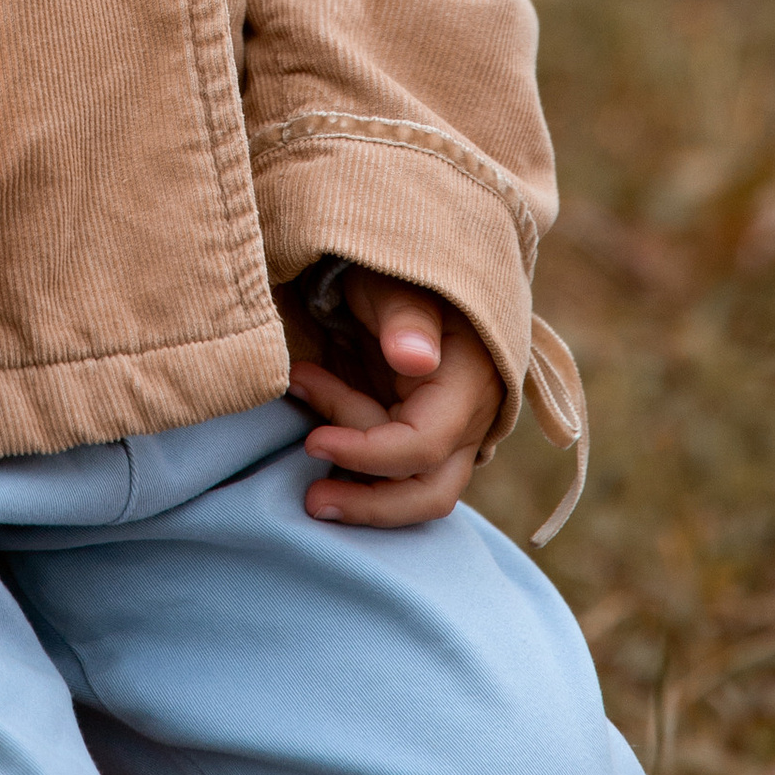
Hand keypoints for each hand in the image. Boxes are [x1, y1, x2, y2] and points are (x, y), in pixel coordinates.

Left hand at [276, 266, 502, 527]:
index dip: (367, 453)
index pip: (423, 444)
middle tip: (312, 500)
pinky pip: (397, 472)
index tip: (312, 440)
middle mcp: (468, 418)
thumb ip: (407, 316)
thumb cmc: (398, 270)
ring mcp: (449, 432)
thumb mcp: (397, 280)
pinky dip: (359, 465)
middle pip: (430, 491)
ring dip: (360, 487)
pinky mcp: (424, 435)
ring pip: (413, 489)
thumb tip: (414, 358)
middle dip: (370, 504)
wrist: (407, 271)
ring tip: (306, 445)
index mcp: (468, 382)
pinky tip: (320, 431)